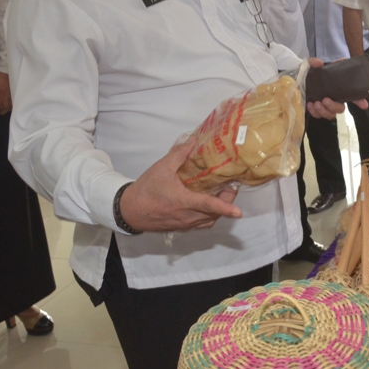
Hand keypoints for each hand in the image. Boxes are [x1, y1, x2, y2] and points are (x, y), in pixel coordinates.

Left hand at [0, 72, 11, 114]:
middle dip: (0, 111)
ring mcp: (10, 96)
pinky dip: (11, 105)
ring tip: (3, 108)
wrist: (6, 71)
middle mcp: (5, 97)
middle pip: (3, 109)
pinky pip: (13, 103)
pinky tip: (8, 105)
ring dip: (6, 109)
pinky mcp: (14, 94)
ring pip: (9, 107)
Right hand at [118, 137, 242, 232]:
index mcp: (183, 201)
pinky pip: (201, 224)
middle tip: (231, 186)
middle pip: (214, 213)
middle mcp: (187, 216)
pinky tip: (208, 205)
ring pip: (209, 220)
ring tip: (223, 194)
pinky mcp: (181, 227)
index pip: (209, 206)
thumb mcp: (161, 167)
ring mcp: (185, 224)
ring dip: (219, 210)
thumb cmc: (146, 189)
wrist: (129, 210)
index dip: (225, 208)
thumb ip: (179, 154)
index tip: (239, 212)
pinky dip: (209, 216)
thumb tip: (193, 140)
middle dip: (227, 202)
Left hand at [305, 57, 366, 118]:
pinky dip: (314, 112)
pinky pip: (318, 116)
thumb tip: (319, 63)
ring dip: (324, 111)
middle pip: (340, 109)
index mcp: (337, 88)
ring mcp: (325, 105)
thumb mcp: (310, 65)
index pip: (352, 95)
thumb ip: (314, 62)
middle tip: (325, 100)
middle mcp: (334, 98)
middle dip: (334, 106)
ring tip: (316, 103)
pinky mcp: (315, 110)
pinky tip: (310, 105)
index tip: (364, 105)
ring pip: (330, 115)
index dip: (359, 101)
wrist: (294, 79)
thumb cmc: (308, 73)